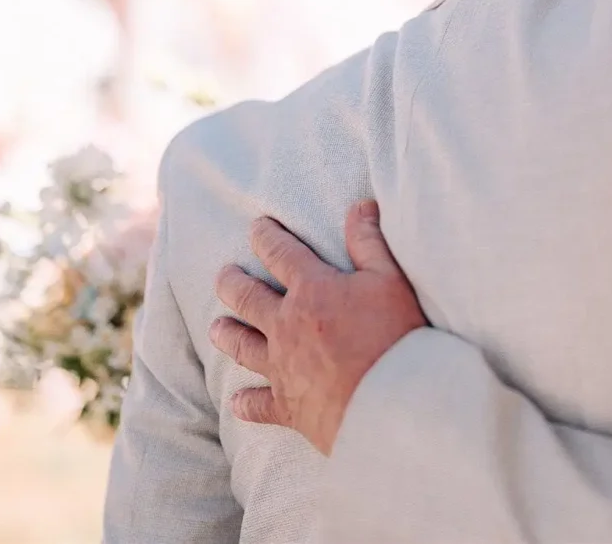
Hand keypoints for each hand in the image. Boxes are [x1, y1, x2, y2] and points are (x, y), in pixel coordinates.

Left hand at [210, 200, 426, 455]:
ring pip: (243, 346)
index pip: (280, 253)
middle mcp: (286, 325)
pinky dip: (246, 402)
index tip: (256, 228)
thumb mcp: (389, 279)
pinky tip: (238, 401)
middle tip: (223, 275)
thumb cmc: (395, 337)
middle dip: (232, 283)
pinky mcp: (287, 406)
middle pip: (248, 298)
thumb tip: (359, 206)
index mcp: (312, 290)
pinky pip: (258, 404)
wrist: (389, 403)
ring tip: (216, 328)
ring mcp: (282, 367)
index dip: (266, 237)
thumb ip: (369, 242)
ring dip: (228, 334)